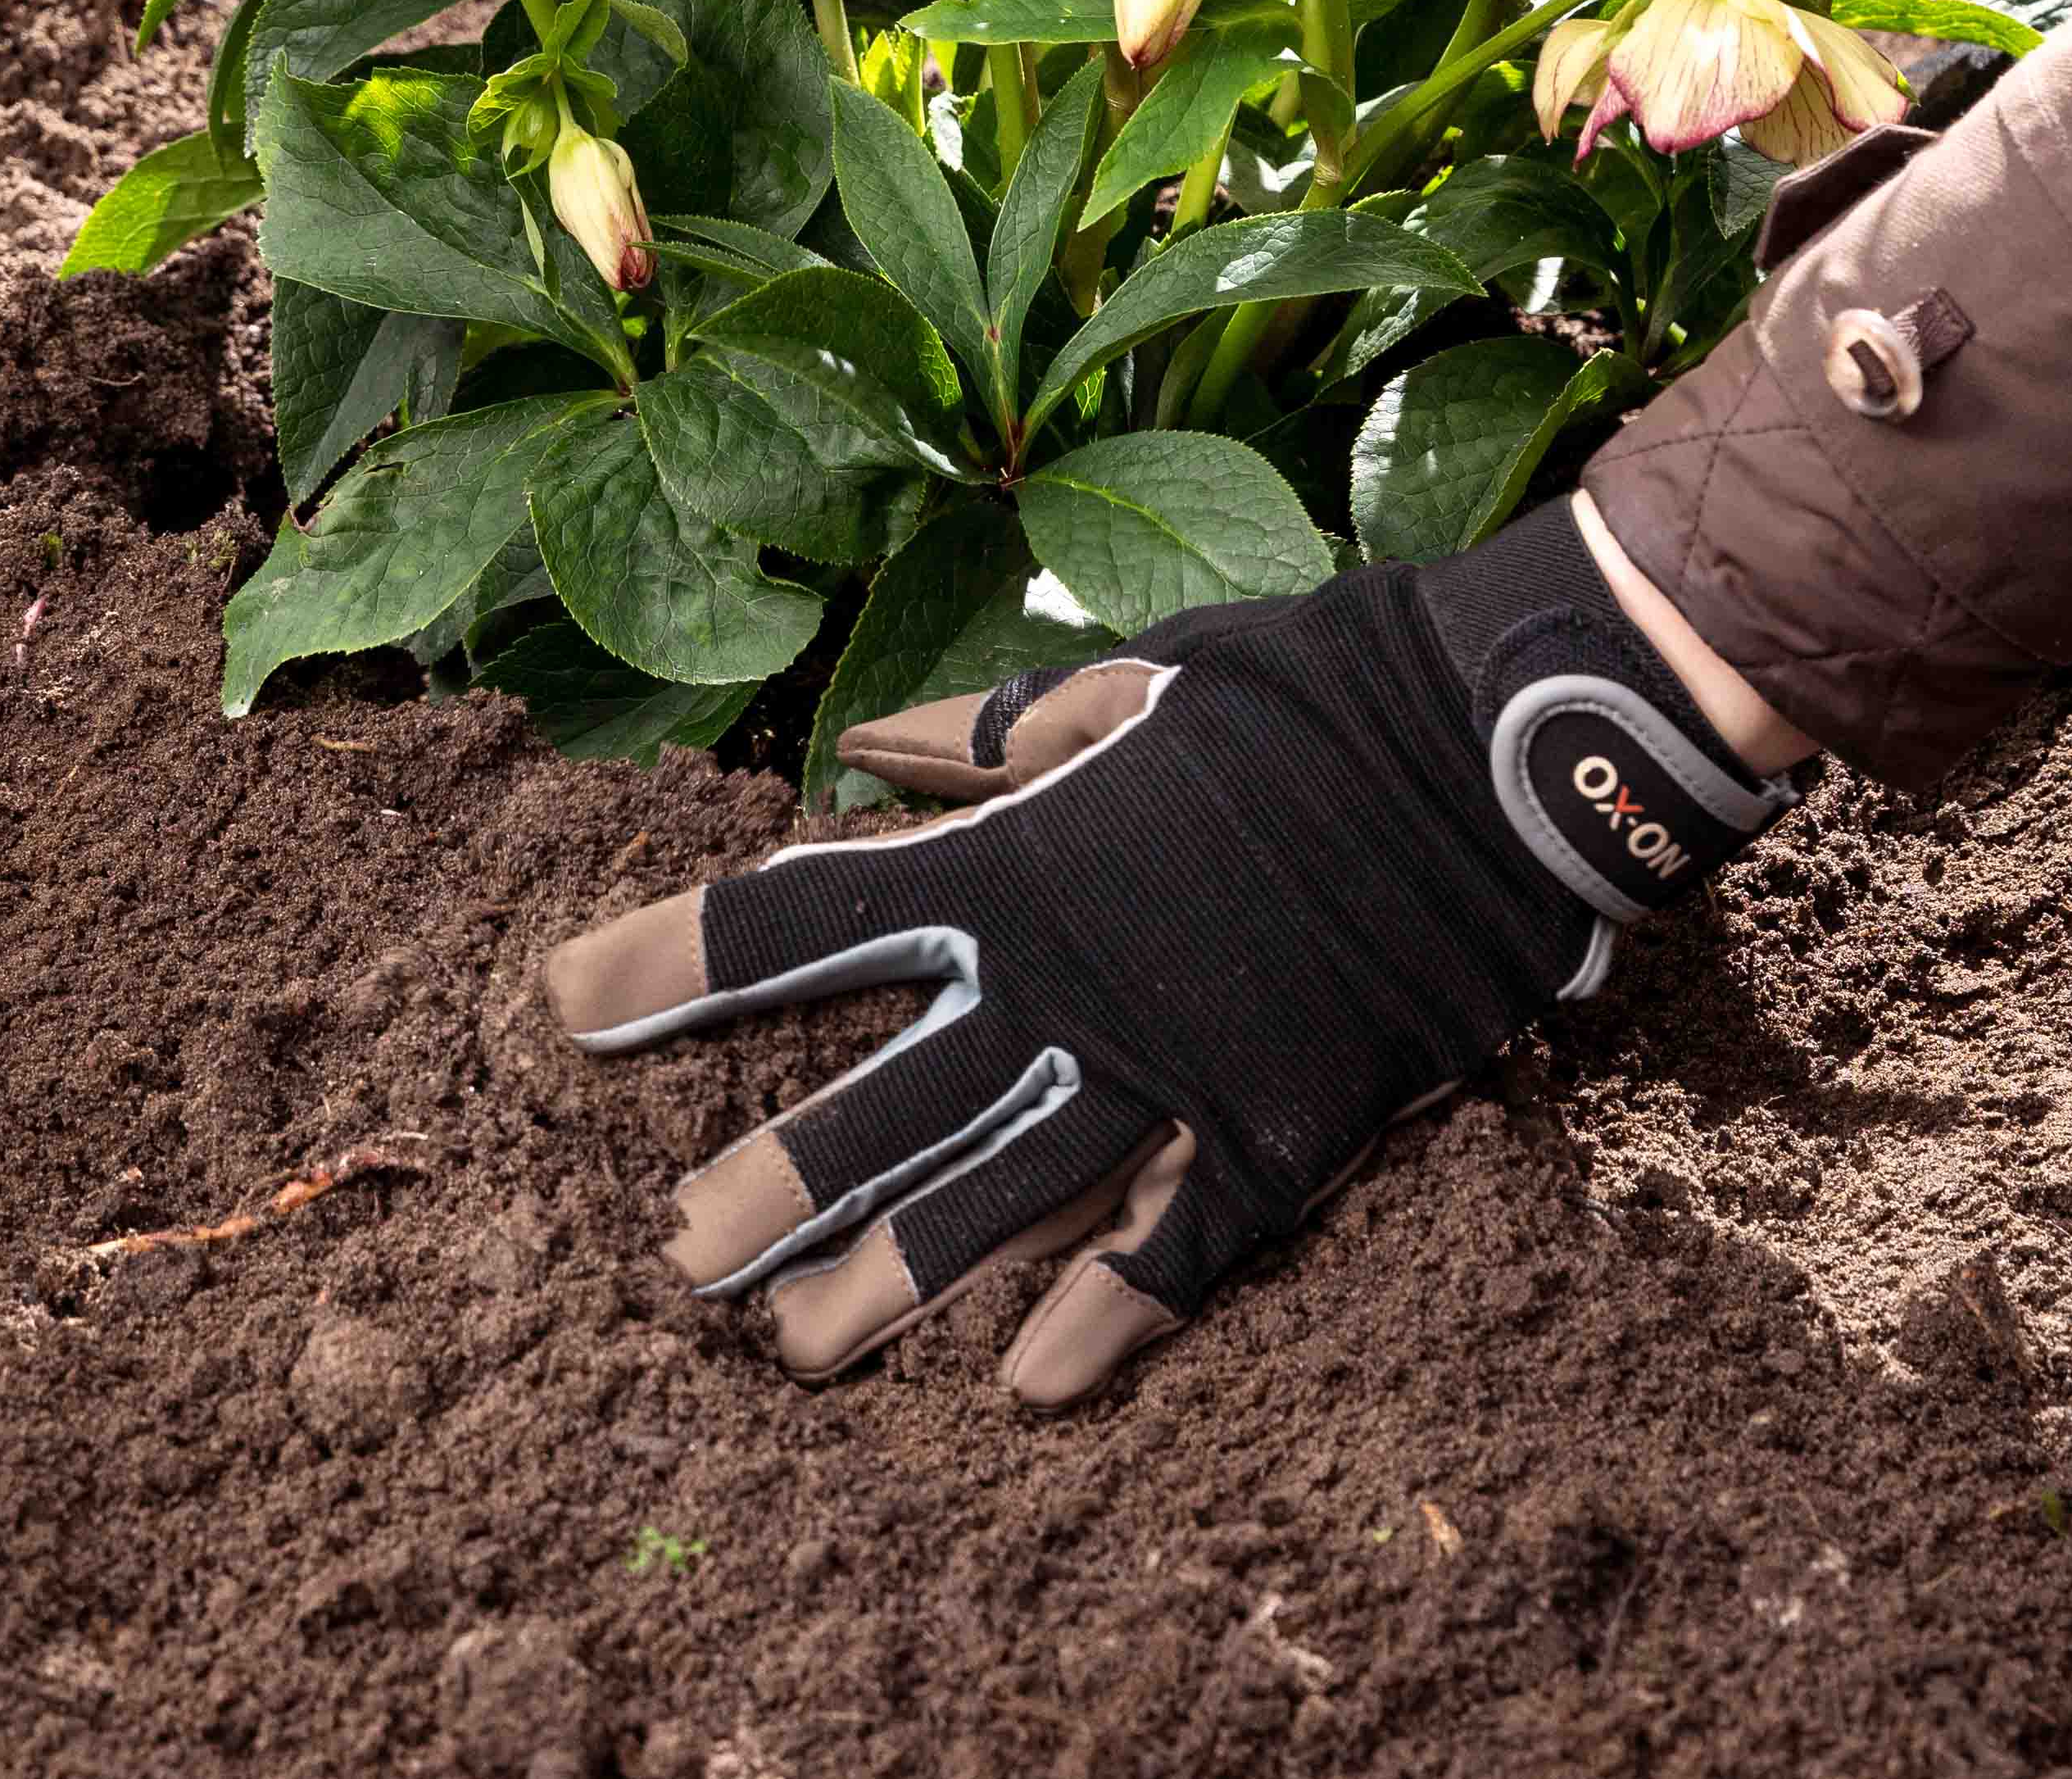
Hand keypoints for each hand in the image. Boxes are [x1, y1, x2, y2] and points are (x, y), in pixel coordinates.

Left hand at [542, 506, 1804, 1402]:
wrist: (1507, 747)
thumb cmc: (1310, 688)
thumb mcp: (1134, 680)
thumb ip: (988, 738)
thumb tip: (862, 755)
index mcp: (1020, 859)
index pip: (798, 919)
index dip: (669, 963)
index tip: (564, 1006)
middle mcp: (1068, 983)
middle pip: (874, 1106)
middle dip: (760, 1185)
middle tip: (672, 1253)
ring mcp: (1172, 1073)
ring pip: (994, 1205)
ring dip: (885, 1284)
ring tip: (792, 1353)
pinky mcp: (1277, 1135)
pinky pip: (1169, 1255)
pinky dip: (1099, 1326)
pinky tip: (1029, 1392)